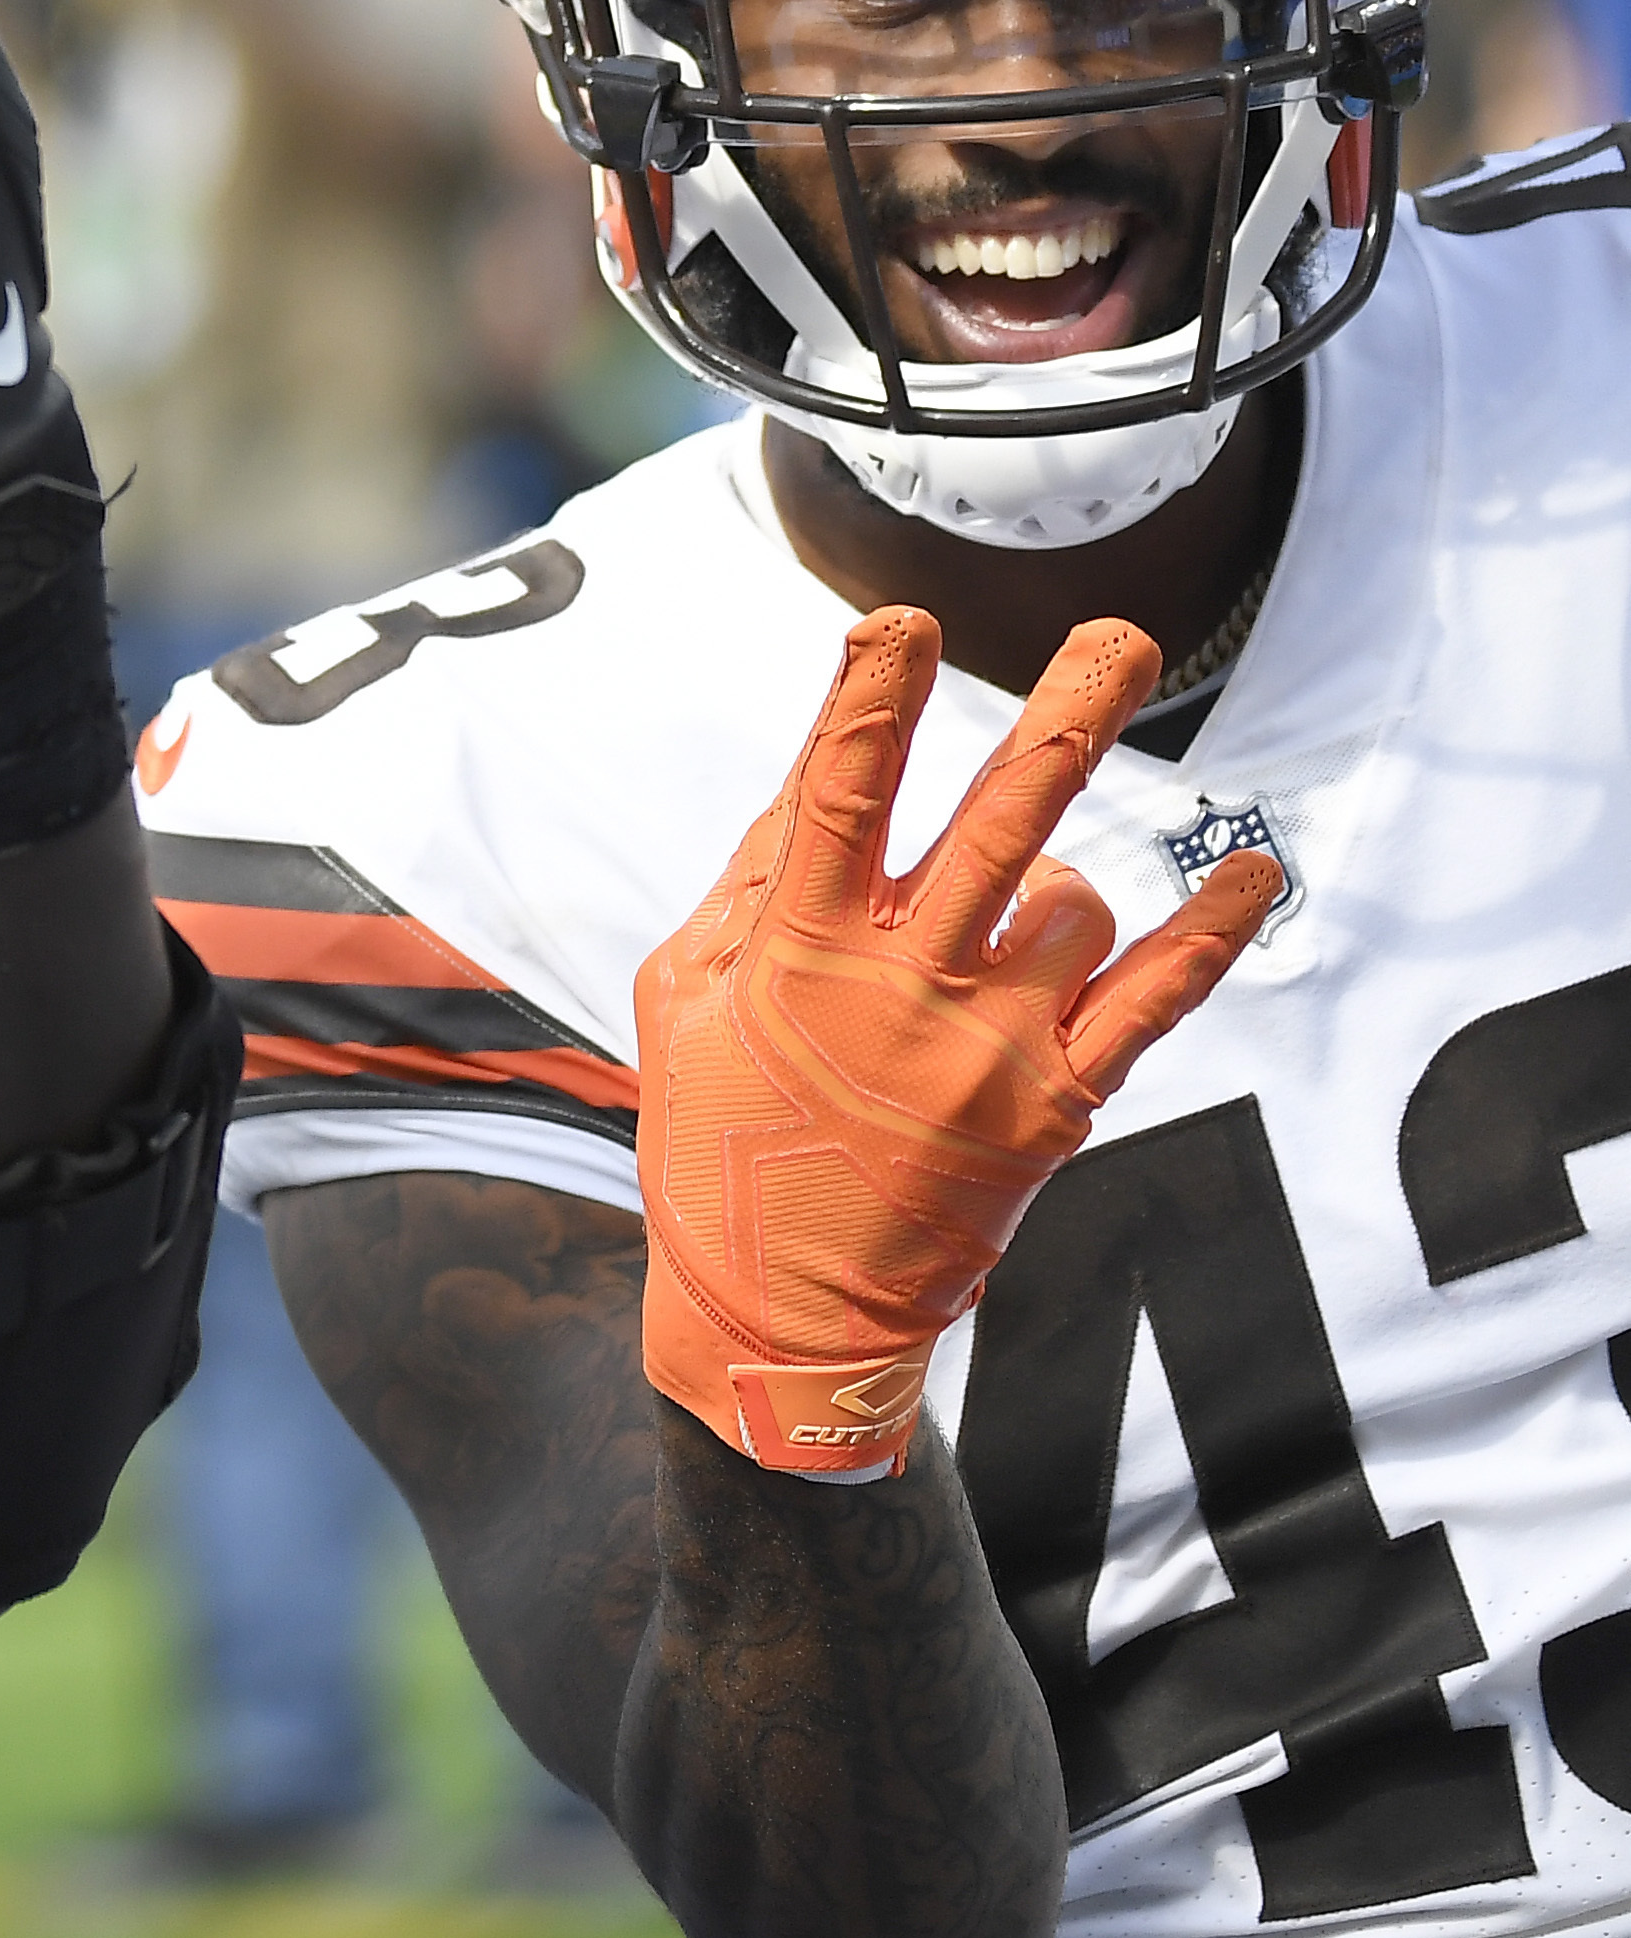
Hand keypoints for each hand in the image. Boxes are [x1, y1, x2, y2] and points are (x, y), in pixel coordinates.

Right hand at [636, 611, 1277, 1477]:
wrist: (785, 1315)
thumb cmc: (714, 1140)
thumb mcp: (682, 1001)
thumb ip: (746, 889)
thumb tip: (811, 784)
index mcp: (794, 951)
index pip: (837, 796)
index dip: (869, 703)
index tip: (901, 622)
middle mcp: (902, 986)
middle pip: (1001, 820)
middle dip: (1065, 717)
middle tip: (1122, 635)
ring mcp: (989, 1047)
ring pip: (1070, 900)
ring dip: (1054, 887)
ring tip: (1002, 942)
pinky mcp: (1055, 1103)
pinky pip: (1154, 1000)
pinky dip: (1212, 933)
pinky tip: (1255, 870)